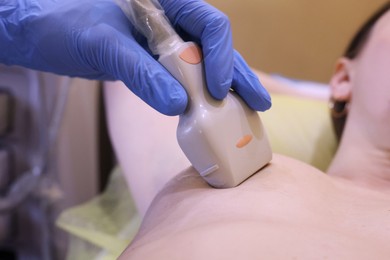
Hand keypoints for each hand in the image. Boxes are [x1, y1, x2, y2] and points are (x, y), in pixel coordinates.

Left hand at [0, 0, 270, 114]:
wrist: (40, 31)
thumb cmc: (64, 25)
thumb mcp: (102, 45)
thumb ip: (140, 73)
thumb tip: (178, 105)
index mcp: (164, 1)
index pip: (209, 23)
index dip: (221, 57)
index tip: (219, 90)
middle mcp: (171, 19)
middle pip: (215, 46)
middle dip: (239, 74)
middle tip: (259, 103)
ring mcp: (165, 42)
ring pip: (205, 63)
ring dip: (226, 87)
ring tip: (251, 110)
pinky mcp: (156, 61)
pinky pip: (186, 77)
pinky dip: (201, 95)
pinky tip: (215, 111)